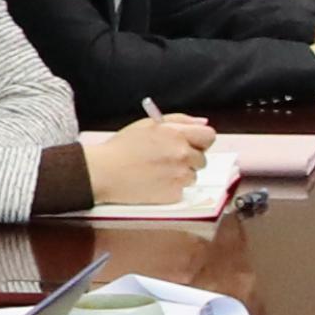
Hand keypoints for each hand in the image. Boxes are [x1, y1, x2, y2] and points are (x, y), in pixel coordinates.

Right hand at [82, 116, 217, 205]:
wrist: (104, 172)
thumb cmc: (123, 146)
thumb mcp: (150, 124)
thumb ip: (181, 121)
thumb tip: (204, 123)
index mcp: (177, 135)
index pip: (209, 136)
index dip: (200, 140)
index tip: (191, 143)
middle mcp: (182, 155)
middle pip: (202, 158)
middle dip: (189, 158)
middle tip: (167, 158)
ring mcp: (179, 176)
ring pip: (193, 175)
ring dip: (181, 173)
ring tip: (158, 170)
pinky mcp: (174, 194)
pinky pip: (182, 190)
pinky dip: (172, 187)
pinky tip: (154, 181)